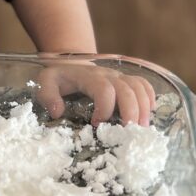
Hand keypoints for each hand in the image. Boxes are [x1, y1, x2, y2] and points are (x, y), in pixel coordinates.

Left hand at [35, 62, 155, 126]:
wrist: (70, 64)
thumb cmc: (59, 77)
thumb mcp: (45, 83)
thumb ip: (48, 96)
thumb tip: (57, 112)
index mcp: (88, 77)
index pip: (104, 89)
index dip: (104, 108)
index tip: (97, 124)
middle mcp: (108, 75)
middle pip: (127, 89)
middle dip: (131, 111)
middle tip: (130, 131)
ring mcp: (119, 76)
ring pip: (139, 87)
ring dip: (144, 107)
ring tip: (142, 127)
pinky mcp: (126, 80)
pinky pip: (144, 84)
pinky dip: (150, 97)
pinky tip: (150, 112)